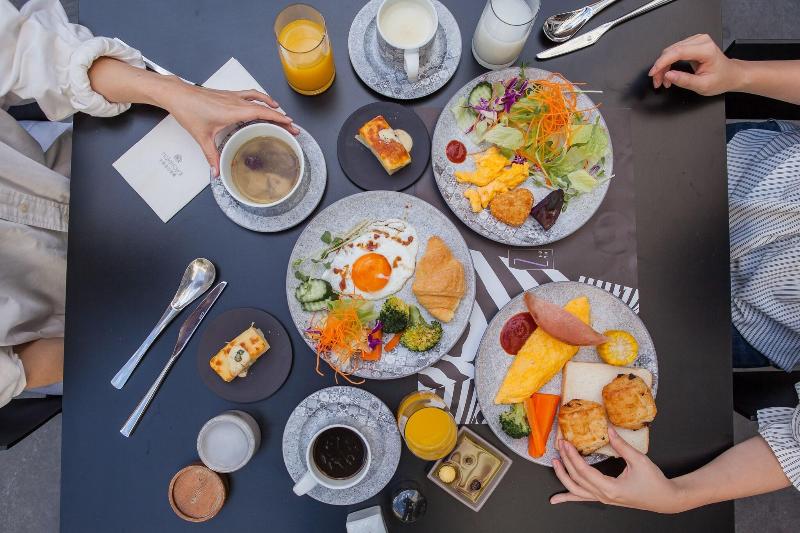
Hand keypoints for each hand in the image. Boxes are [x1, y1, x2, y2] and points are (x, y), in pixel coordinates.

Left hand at [160, 81, 299, 175]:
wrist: (177, 94)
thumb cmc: (188, 110)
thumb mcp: (201, 137)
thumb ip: (211, 155)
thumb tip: (216, 171)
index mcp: (232, 111)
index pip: (261, 113)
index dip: (277, 118)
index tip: (290, 124)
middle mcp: (235, 101)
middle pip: (264, 107)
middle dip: (280, 117)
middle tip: (292, 127)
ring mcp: (232, 96)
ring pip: (258, 99)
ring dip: (272, 106)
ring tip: (282, 114)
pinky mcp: (228, 94)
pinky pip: (249, 95)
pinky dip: (260, 99)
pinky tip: (262, 103)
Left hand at [550, 427, 685, 513]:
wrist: (664, 499)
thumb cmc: (654, 482)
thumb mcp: (639, 460)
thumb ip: (622, 446)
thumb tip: (608, 430)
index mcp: (610, 488)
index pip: (584, 471)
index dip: (572, 456)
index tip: (565, 443)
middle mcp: (603, 496)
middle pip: (577, 478)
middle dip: (565, 460)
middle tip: (559, 445)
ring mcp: (603, 499)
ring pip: (576, 490)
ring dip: (562, 476)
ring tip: (554, 463)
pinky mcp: (604, 498)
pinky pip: (582, 498)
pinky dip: (567, 498)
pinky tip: (555, 499)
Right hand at [648, 34, 741, 95]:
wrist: (730, 74)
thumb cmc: (721, 79)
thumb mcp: (702, 85)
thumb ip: (684, 81)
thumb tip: (667, 75)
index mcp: (706, 50)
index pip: (678, 52)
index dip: (662, 63)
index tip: (653, 73)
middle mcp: (701, 41)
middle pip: (671, 51)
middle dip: (661, 67)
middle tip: (658, 82)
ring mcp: (696, 40)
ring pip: (670, 51)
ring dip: (663, 66)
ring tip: (663, 80)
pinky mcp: (692, 43)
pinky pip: (674, 51)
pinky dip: (668, 63)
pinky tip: (668, 73)